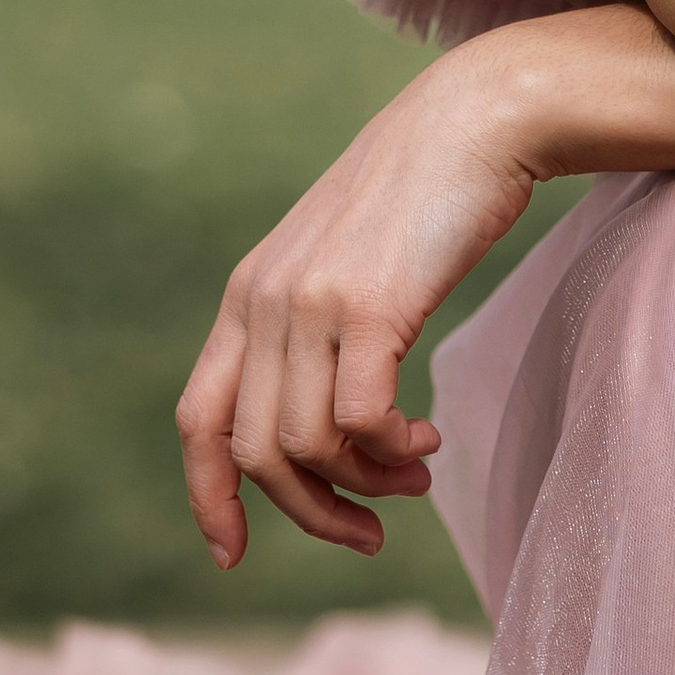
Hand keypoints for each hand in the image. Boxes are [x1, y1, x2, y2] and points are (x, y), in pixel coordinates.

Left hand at [176, 43, 538, 566]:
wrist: (477, 119)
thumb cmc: (421, 196)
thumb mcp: (339, 260)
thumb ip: (309, 324)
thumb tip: (315, 429)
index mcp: (247, 293)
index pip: (197, 419)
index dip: (209, 497)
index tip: (232, 554)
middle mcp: (265, 298)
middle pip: (253, 452)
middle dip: (311, 511)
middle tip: (370, 531)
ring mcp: (312, 300)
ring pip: (307, 445)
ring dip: (365, 482)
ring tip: (413, 471)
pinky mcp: (370, 303)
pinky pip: (360, 420)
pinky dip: (390, 450)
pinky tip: (426, 438)